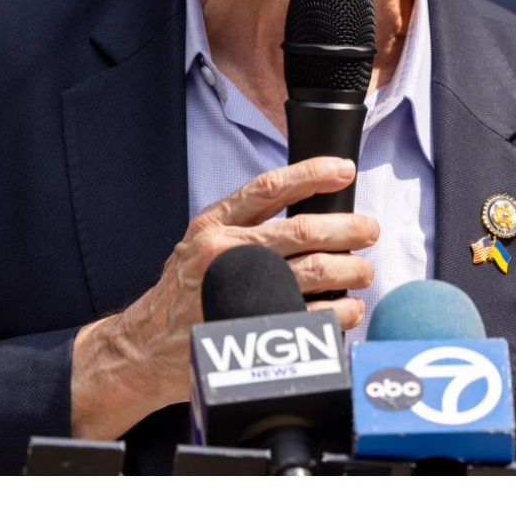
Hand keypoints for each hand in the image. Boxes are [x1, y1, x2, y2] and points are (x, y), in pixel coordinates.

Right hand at [69, 156, 374, 439]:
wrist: (145, 346)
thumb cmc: (180, 292)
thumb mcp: (199, 243)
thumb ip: (240, 225)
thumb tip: (302, 210)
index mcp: (214, 223)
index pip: (269, 187)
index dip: (312, 174)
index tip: (344, 170)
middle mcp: (225, 251)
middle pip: (303, 231)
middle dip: (347, 229)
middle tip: (369, 230)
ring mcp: (238, 290)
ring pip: (313, 272)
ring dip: (350, 270)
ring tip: (363, 272)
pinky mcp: (252, 327)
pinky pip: (311, 316)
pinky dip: (340, 311)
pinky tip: (349, 308)